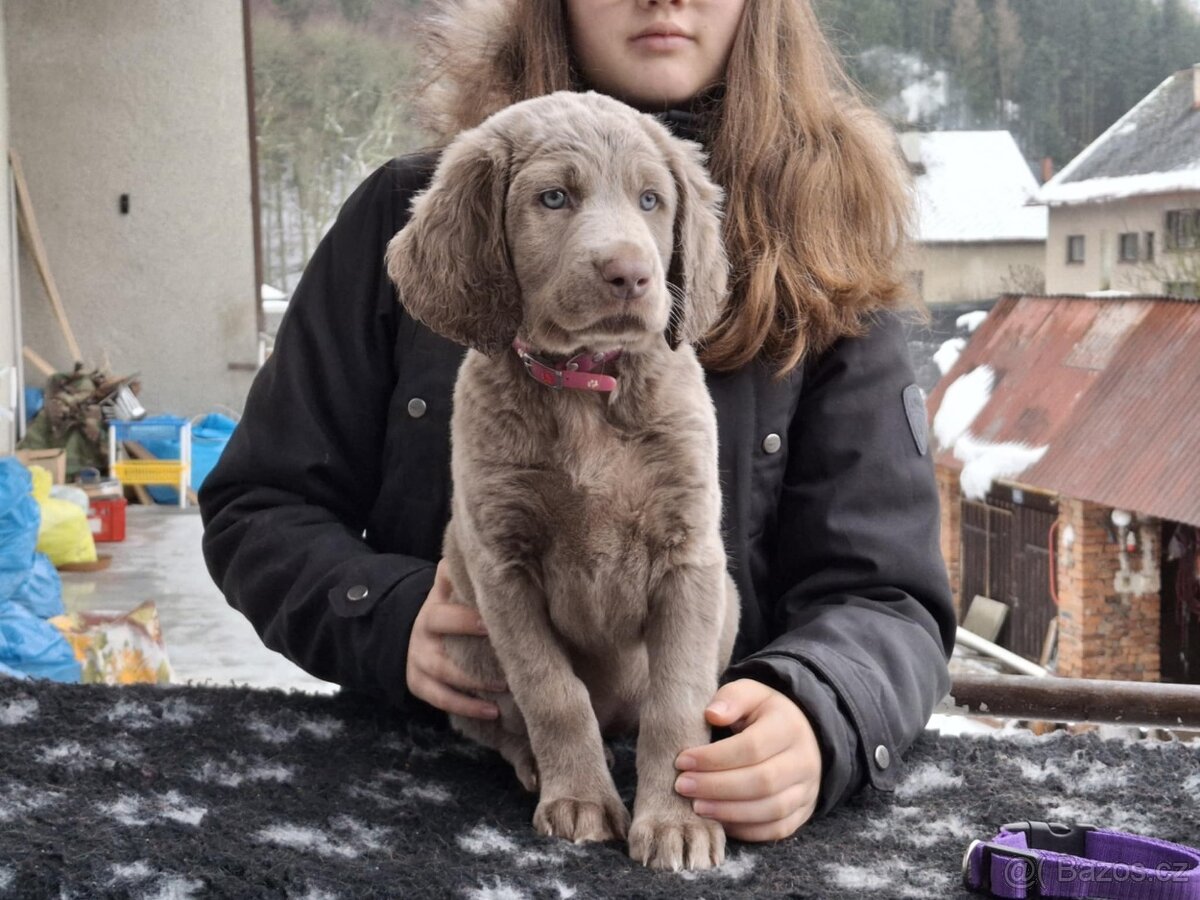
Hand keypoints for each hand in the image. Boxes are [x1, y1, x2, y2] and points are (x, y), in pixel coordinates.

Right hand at [405, 559, 506, 718]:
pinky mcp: (419, 685)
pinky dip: (466, 707)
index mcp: (432, 610)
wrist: (412, 631)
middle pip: (441, 652)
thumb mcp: (448, 588)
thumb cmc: (447, 606)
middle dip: (471, 657)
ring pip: (444, 677)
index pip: (444, 615)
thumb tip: (485, 550)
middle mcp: (422, 636)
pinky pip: (441, 700)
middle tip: (508, 662)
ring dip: (474, 686)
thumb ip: (460, 574)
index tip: (494, 625)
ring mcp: (418, 663)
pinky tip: (492, 713)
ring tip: (506, 689)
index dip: (466, 621)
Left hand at [673, 679, 821, 841]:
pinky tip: (719, 821)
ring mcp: (807, 789)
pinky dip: (746, 829)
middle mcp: (804, 760)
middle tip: (683, 786)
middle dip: (717, 787)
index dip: (714, 758)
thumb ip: (731, 698)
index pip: (752, 747)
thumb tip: (712, 714)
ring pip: (771, 809)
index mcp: (789, 726)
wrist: (803, 735)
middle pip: (762, 781)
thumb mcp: (750, 694)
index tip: (682, 761)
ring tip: (696, 806)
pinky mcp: (804, 811)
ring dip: (729, 812)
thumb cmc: (765, 714)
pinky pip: (777, 829)